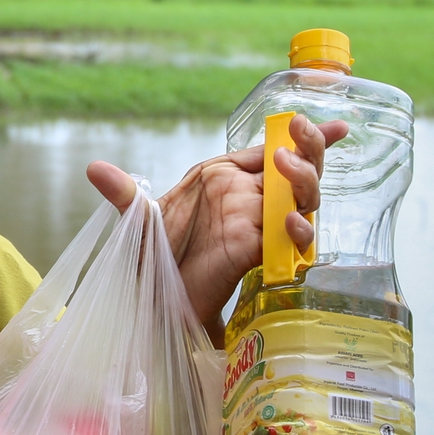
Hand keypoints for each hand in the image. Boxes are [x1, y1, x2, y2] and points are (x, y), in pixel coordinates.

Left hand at [86, 113, 348, 344]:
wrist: (155, 307)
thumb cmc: (152, 262)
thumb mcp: (137, 223)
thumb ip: (125, 194)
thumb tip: (92, 167)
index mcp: (226, 180)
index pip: (271, 151)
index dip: (307, 137)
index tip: (341, 127)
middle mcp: (248, 201)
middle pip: (296, 170)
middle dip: (308, 149)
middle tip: (301, 133)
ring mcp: (258, 228)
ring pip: (301, 200)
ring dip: (302, 181)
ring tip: (284, 165)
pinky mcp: (260, 257)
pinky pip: (291, 240)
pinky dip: (297, 230)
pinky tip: (291, 224)